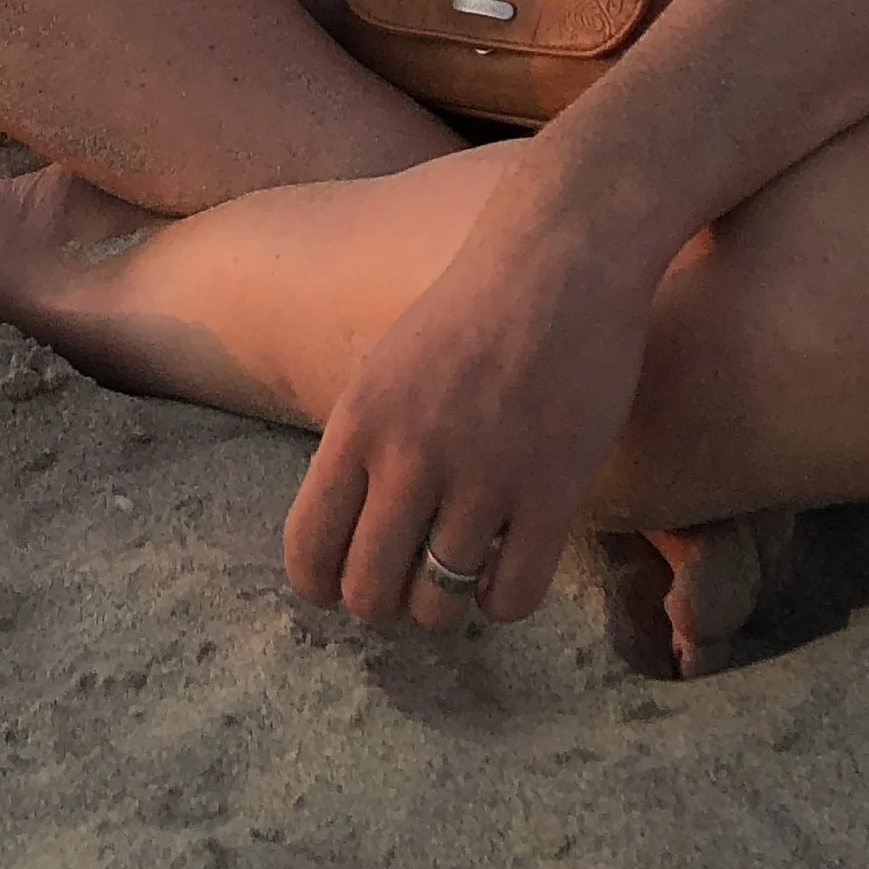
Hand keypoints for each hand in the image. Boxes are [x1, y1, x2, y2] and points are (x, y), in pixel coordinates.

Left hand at [281, 216, 653, 633]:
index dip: (323, 586)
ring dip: (446, 604)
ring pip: (439, 607)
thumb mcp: (387, 368)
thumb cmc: (472, 310)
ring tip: (461, 572)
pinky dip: (503, 601)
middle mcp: (410, 456)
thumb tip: (348, 534)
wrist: (559, 262)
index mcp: (359, 422)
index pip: (308, 548)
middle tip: (409, 583)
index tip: (345, 584)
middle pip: (369, 594)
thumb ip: (364, 446)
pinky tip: (507, 568)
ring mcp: (482, 478)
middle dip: (385, 605)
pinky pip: (511, 597)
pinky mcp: (551, 493)